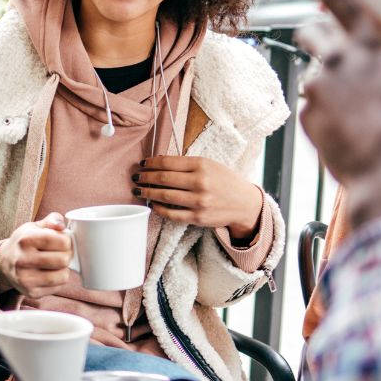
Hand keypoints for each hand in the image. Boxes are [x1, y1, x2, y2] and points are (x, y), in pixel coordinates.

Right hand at [0, 213, 72, 296]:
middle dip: (66, 255)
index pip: (61, 241)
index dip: (67, 241)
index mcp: (25, 240)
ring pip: (62, 276)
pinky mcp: (30, 292)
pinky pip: (58, 287)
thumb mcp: (34, 227)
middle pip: (63, 260)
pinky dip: (58, 280)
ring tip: (55, 264)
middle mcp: (22, 260)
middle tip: (60, 253)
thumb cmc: (23, 243)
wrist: (4, 262)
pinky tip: (49, 273)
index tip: (62, 241)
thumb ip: (51, 220)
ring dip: (63, 269)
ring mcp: (25, 278)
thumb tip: (61, 225)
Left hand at [133, 155, 265, 235]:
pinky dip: (158, 208)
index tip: (143, 163)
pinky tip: (152, 204)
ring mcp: (198, 201)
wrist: (245, 203)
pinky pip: (171, 214)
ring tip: (138, 190)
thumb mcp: (210, 165)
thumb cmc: (225, 181)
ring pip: (164, 196)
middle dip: (145, 177)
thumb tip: (159, 163)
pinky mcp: (197, 217)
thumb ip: (187, 164)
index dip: (151, 163)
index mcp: (202, 165)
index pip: (168, 162)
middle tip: (135, 177)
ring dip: (147, 192)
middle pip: (163, 178)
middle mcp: (200, 182)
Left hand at [295, 0, 380, 225]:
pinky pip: (312, 105)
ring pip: (312, 70)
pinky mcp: (308, 120)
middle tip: (334, 40)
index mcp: (373, 41)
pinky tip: (347, 122)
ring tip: (349, 93)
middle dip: (318, 29)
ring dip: (326, 75)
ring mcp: (318, 91)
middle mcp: (338, 60)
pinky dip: (326, 108)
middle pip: (311, 30)